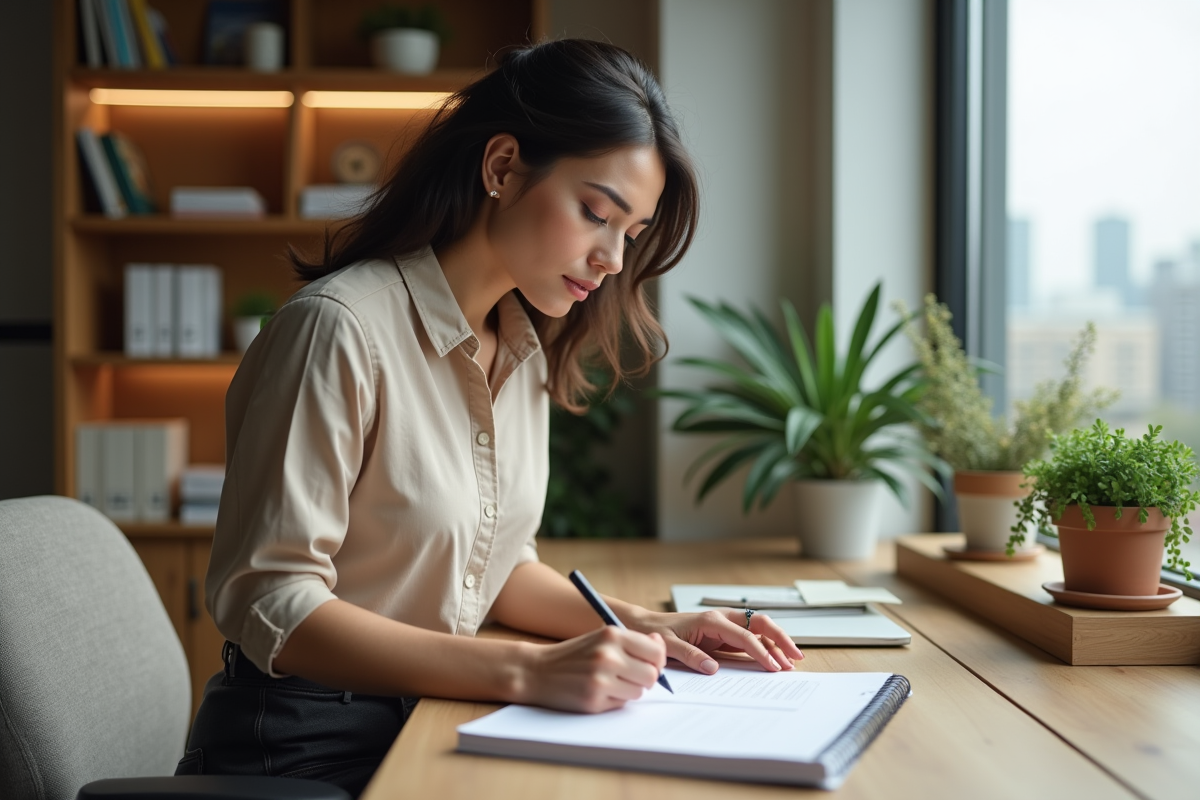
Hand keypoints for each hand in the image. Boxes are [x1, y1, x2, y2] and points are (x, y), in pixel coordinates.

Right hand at [515, 626, 666, 712]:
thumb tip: (660, 644)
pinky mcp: (594, 700)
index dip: (656, 661)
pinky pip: (622, 704)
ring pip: (639, 692)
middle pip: (651, 675)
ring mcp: (601, 679)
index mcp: (612, 635)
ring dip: (629, 690)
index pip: (656, 652)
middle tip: (629, 676)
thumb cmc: (573, 655)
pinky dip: (615, 700)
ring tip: (610, 682)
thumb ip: (632, 642)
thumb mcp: (601, 639)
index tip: (648, 663)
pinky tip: (598, 691)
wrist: (537, 671)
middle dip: (644, 678)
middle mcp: (608, 655)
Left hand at [630, 609, 804, 674]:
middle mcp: (721, 619)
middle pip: (760, 623)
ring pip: (758, 630)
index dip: (761, 650)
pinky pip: (749, 640)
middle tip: (796, 657)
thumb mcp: (667, 646)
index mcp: (710, 620)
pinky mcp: (723, 635)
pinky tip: (774, 659)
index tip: (773, 666)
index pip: (743, 635)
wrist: (646, 626)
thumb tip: (711, 667)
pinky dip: (764, 647)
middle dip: (780, 638)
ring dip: (776, 643)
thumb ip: (689, 655)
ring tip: (791, 661)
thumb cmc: (656, 633)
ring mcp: (724, 626)